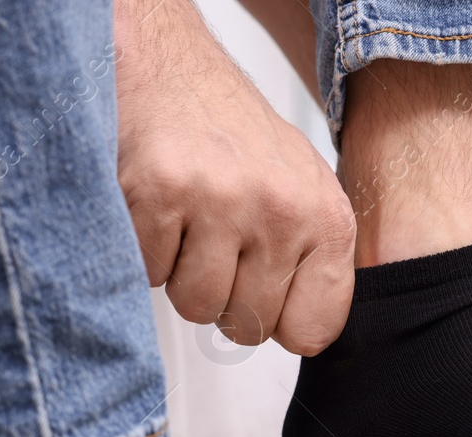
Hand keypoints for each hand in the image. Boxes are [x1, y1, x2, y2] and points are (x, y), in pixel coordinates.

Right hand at [114, 0, 353, 354]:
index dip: (277, 321)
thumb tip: (306, 335)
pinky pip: (150, 274)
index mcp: (327, 218)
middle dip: (223, 297)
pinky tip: (158, 207)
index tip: (261, 291)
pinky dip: (144, 251)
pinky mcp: (161, 194)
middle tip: (214, 241)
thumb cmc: (230, 135)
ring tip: (187, 221)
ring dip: (180, 275)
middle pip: (249, 327)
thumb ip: (313, 262)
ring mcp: (222, 201)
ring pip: (196, 306)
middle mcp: (282, 210)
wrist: (167, 66)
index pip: (313, 328)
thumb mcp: (301, 193)